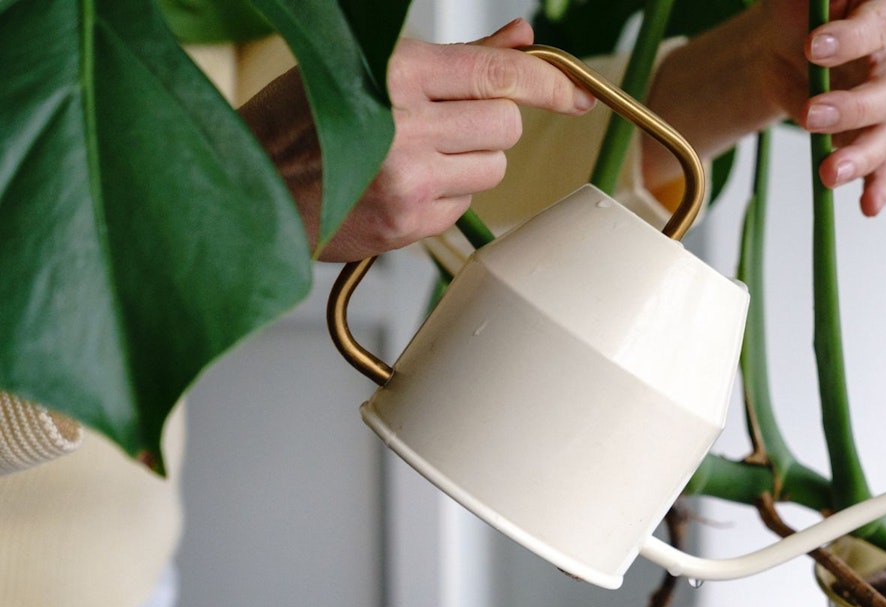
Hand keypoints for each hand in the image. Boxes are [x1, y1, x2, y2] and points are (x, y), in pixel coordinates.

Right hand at [240, 19, 594, 261]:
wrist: (245, 187)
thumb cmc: (298, 122)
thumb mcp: (367, 66)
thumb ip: (457, 57)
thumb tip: (521, 38)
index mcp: (395, 74)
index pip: (499, 76)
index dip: (549, 82)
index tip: (575, 92)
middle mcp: (405, 128)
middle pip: (506, 125)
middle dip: (488, 122)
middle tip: (443, 121)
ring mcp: (407, 182)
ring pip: (492, 168)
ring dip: (470, 160)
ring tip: (416, 153)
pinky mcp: (406, 225)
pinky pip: (462, 206)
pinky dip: (444, 196)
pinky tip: (400, 185)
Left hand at [756, 0, 885, 215]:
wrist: (786, 46)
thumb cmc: (800, 11)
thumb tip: (815, 7)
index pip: (881, 26)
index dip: (851, 40)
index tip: (811, 46)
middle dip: (851, 107)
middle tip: (811, 115)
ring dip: (859, 156)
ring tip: (828, 173)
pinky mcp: (877, 134)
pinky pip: (885, 164)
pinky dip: (878, 186)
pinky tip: (868, 206)